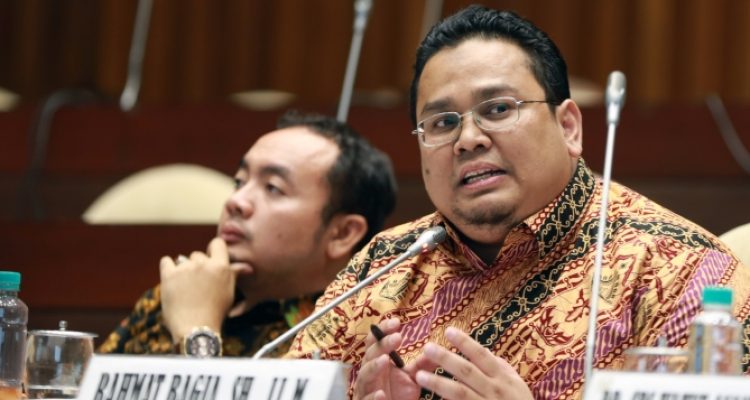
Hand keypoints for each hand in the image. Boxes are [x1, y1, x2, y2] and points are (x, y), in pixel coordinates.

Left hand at [159, 237, 236, 342]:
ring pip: (183, 259)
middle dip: (197, 266)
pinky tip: (172, 279)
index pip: (217, 243)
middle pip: (198, 255)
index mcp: (221, 267)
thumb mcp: (229, 293)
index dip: (213, 251)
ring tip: (185, 288)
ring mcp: (185, 269)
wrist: (195, 328)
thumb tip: (246, 267)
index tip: (210, 262)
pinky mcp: (169, 275)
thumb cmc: (215, 312)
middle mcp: (203, 264)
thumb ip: (233, 275)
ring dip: (183, 270)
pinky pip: (166, 261)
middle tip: (198, 284)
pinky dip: (168, 267)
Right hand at [353, 318, 420, 399]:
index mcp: (377, 361)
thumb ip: (421, 365)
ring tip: (385, 359)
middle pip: (370, 354)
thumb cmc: (397, 395)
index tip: (397, 322)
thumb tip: (437, 350)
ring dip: (374, 367)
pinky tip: (380, 394)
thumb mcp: (411, 379)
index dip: (383, 330)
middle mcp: (368, 372)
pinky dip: (373, 397)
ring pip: (365, 375)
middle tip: (397, 337)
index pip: (376, 341)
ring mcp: (365, 388)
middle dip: (382, 345)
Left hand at [413, 327, 532, 399]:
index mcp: (502, 377)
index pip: (481, 355)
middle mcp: (494, 390)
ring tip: (419, 376)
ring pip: (460, 394)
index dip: (465, 342)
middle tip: (427, 348)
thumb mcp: (516, 382)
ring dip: (438, 383)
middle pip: (467, 372)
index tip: (447, 330)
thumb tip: (481, 350)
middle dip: (446, 359)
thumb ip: (499, 366)